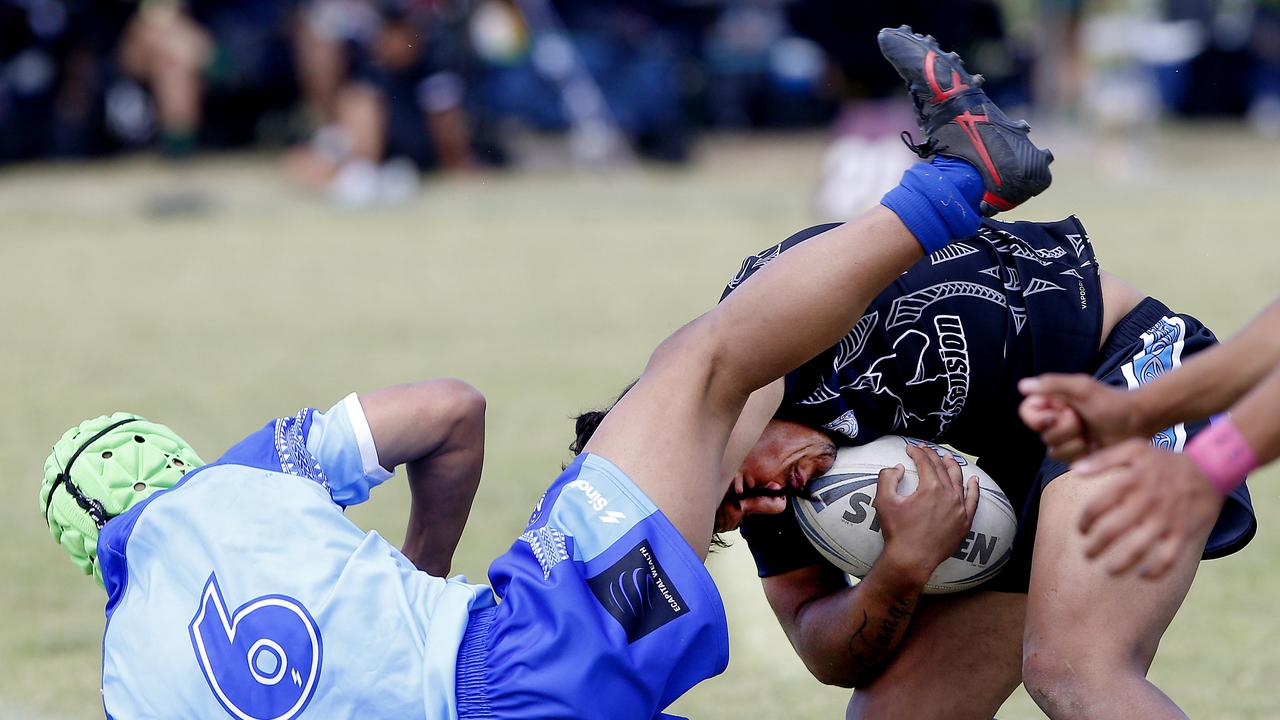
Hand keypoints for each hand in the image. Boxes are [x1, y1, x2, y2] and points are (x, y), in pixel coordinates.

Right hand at [874, 444, 979, 582]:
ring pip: (959, 481)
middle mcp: (949, 495)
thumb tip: (900, 468)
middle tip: (923, 450)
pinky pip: (973, 501)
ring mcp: (960, 509)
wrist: (911, 559)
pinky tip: (974, 480)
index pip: (925, 462)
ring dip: (952, 467)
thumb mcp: (884, 501)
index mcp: (931, 487)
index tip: (910, 448)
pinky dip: (974, 489)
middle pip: (942, 468)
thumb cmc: (897, 531)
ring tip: (947, 458)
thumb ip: (888, 477)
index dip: (916, 452)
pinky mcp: (965, 522)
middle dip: (932, 456)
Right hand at [1018, 374, 1143, 460]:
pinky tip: (1093, 446)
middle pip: (1042, 434)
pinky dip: (1080, 453)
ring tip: (1091, 434)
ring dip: (1074, 443)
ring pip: (1053, 450)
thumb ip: (1053, 384)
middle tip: (1082, 420)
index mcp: (1052, 402)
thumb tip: (1022, 385)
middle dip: (1065, 429)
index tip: (1057, 414)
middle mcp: (1054, 420)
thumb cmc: (1111, 401)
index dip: (1038, 418)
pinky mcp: (1075, 454)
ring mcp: (1065, 438)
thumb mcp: (1082, 388)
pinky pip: (1065, 461)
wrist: (1138, 421)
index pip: (1026, 412)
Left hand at [1075, 440, 1221, 578]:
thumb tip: (1074, 470)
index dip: (1084, 521)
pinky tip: (1143, 575)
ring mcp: (1166, 520)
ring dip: (1120, 564)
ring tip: (1108, 570)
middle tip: (1087, 553)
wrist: (1211, 469)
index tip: (1081, 529)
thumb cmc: (1165, 461)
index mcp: (1131, 482)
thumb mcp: (1135, 449)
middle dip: (1095, 546)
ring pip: (1138, 548)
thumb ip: (1103, 459)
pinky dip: (1156, 571)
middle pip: (1112, 530)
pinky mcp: (1183, 532)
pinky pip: (1169, 558)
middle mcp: (1147, 502)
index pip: (1097, 506)